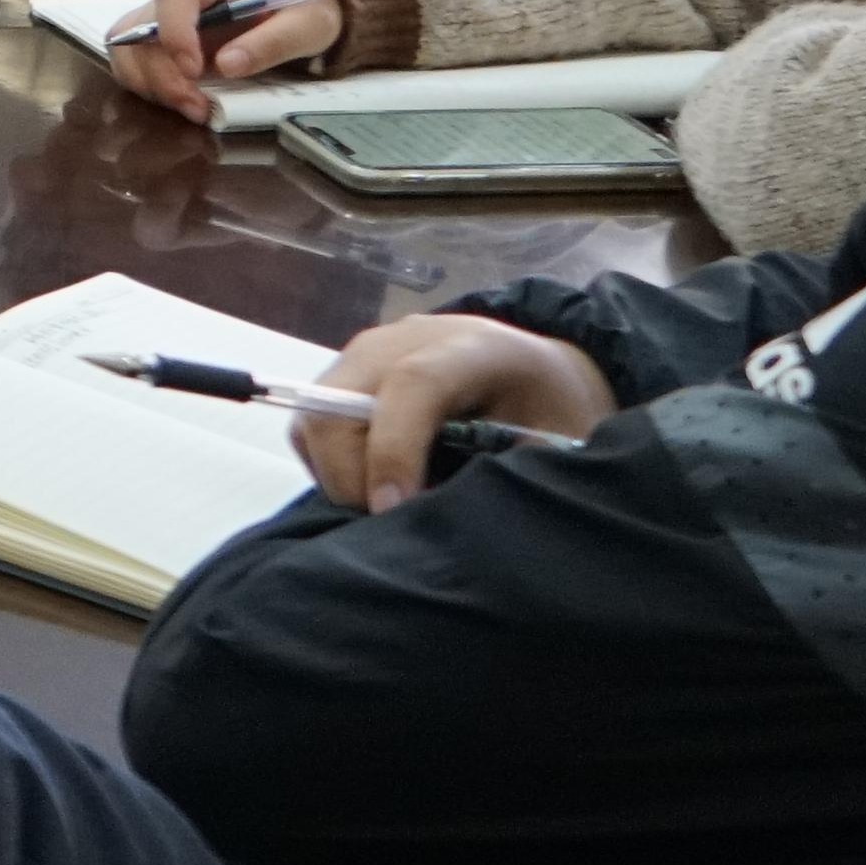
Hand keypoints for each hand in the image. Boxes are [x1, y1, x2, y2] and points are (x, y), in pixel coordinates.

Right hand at [109, 0, 354, 114]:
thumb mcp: (309, 22)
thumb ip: (271, 41)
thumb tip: (226, 67)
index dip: (175, 32)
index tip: (194, 71)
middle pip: (142, 25)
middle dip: (160, 73)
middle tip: (196, 106)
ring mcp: (171, 12)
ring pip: (128, 45)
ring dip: (148, 82)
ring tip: (190, 107)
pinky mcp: (168, 34)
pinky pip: (137, 57)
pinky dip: (149, 84)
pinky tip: (182, 99)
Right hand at [294, 311, 614, 512]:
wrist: (532, 370)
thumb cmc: (549, 412)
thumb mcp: (556, 443)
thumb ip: (506, 473)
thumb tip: (443, 522)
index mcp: (473, 348)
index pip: (412, 384)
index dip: (395, 451)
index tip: (394, 512)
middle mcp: (402, 340)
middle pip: (339, 405)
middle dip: (352, 479)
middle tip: (390, 524)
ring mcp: (363, 354)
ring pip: (314, 420)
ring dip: (337, 477)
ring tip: (385, 507)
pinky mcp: (339, 375)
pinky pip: (309, 427)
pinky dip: (328, 468)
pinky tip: (372, 485)